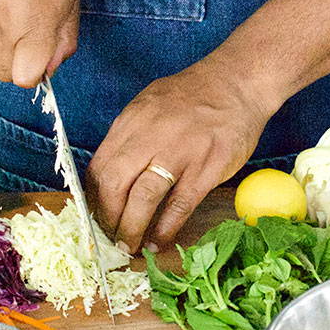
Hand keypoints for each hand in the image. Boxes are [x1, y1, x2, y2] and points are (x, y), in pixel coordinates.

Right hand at [0, 0, 79, 86]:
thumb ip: (63, 35)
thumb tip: (54, 62)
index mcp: (34, 25)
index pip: (25, 78)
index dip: (34, 71)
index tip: (40, 58)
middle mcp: (2, 27)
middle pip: (3, 73)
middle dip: (16, 61)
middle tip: (25, 32)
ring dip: (0, 36)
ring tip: (10, 3)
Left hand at [84, 58, 271, 253]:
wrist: (236, 83)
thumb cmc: (192, 95)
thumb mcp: (149, 103)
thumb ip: (129, 135)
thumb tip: (109, 173)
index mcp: (132, 120)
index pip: (100, 166)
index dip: (93, 198)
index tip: (96, 215)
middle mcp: (151, 136)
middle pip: (115, 185)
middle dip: (108, 218)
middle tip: (110, 236)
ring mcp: (180, 153)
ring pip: (144, 199)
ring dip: (132, 228)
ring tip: (129, 245)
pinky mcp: (206, 169)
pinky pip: (180, 205)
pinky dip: (165, 228)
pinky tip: (158, 241)